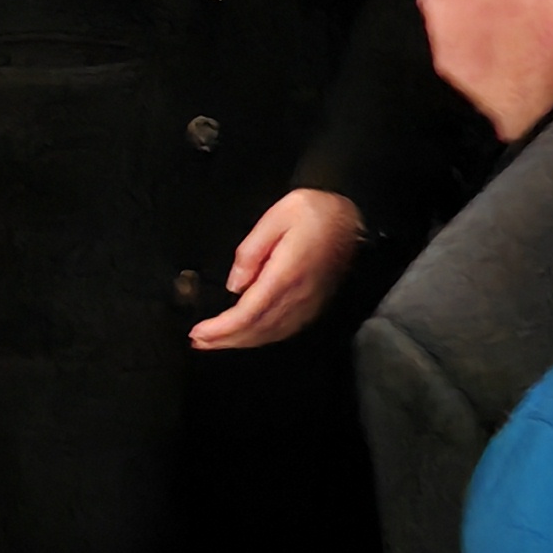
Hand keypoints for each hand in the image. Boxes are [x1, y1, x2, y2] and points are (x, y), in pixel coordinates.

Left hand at [189, 188, 363, 350]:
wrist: (354, 217)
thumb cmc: (313, 211)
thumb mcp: (277, 215)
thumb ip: (251, 251)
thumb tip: (234, 286)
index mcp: (286, 274)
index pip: (249, 312)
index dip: (222, 328)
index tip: (198, 332)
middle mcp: (298, 297)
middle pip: (257, 329)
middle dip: (225, 339)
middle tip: (197, 341)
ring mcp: (309, 305)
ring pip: (270, 334)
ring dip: (240, 341)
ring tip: (214, 342)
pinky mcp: (314, 306)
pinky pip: (284, 330)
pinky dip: (260, 337)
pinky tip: (246, 335)